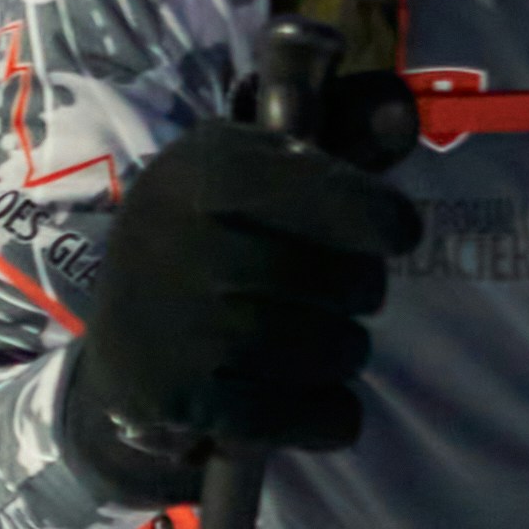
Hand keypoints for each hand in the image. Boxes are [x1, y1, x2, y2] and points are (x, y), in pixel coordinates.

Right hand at [56, 118, 421, 498]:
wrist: (125, 350)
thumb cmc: (214, 245)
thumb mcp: (262, 173)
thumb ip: (340, 139)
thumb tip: (403, 113)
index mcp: (200, 165)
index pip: (322, 186)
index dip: (378, 216)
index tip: (399, 235)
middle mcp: (176, 235)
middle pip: (342, 278)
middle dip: (361, 292)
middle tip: (337, 296)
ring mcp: (171, 322)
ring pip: (332, 349)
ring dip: (344, 354)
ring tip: (315, 346)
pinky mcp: (175, 397)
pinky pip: (305, 414)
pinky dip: (327, 416)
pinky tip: (312, 403)